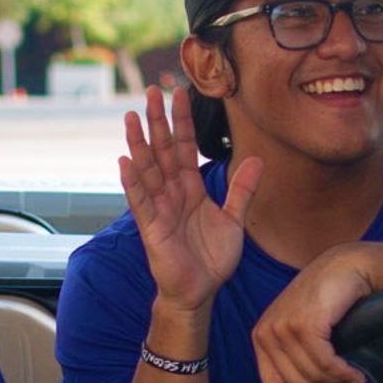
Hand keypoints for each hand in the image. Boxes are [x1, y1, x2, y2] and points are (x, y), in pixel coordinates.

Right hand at [118, 86, 260, 313]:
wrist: (200, 291)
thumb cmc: (212, 258)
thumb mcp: (234, 219)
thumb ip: (242, 190)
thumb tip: (258, 160)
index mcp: (190, 188)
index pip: (185, 147)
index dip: (183, 121)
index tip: (179, 93)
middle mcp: (172, 193)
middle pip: (162, 150)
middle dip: (157, 121)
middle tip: (150, 91)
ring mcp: (159, 208)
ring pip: (147, 170)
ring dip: (138, 143)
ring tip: (130, 117)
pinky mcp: (152, 228)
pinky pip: (141, 201)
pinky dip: (132, 182)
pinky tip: (124, 162)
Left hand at [252, 245, 373, 382]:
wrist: (348, 266)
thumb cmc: (328, 299)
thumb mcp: (301, 329)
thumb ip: (296, 357)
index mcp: (261, 337)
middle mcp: (266, 333)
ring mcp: (283, 328)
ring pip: (312, 375)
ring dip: (338, 382)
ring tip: (354, 378)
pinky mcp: (305, 325)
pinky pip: (325, 363)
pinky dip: (344, 372)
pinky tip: (356, 373)